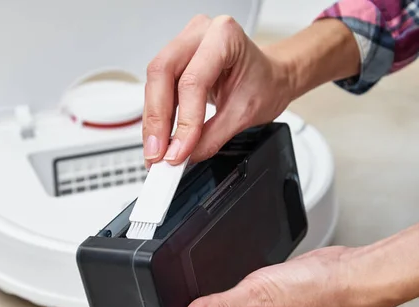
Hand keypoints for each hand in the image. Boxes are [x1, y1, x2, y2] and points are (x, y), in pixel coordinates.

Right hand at [142, 14, 292, 166]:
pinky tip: (159, 136)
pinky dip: (156, 116)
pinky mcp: (174, 62)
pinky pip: (156, 88)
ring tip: (157, 150)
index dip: (183, 120)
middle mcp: (198, 34)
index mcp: (225, 36)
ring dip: (153, 120)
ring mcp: (183, 45)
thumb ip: (212, 137)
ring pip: (153, 82)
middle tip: (157, 153)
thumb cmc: (265, 83)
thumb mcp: (244, 114)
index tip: (179, 151)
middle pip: (162, 74)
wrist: (270, 77)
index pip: (193, 81)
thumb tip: (183, 155)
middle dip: (157, 119)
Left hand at [181, 246, 352, 306]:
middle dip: (193, 306)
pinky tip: (227, 274)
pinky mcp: (256, 295)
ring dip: (210, 293)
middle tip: (188, 287)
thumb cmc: (310, 294)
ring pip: (216, 305)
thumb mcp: (255, 298)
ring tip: (212, 279)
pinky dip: (224, 282)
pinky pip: (230, 292)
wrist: (337, 274)